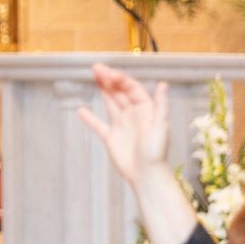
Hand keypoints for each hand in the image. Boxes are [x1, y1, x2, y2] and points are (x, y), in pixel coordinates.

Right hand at [77, 65, 168, 187]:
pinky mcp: (111, 138)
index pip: (131, 88)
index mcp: (145, 109)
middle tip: (95, 68)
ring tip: (93, 76)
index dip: (119, 78)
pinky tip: (81, 111)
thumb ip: (161, 104)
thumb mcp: (161, 126)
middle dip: (108, 79)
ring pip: (110, 103)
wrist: (146, 175)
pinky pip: (98, 125)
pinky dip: (90, 118)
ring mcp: (121, 125)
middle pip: (119, 92)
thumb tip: (163, 83)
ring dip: (102, 90)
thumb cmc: (157, 152)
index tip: (106, 73)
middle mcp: (133, 114)